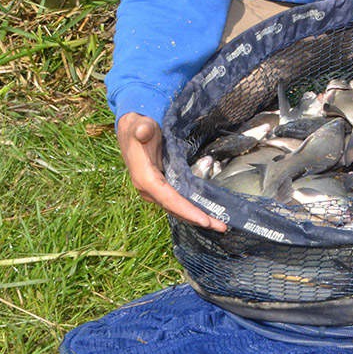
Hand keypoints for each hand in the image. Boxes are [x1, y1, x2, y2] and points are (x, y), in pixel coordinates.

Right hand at [115, 112, 227, 231]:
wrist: (130, 130)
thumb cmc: (137, 128)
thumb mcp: (139, 126)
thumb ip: (142, 129)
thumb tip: (144, 130)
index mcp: (145, 178)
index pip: (169, 199)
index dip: (187, 210)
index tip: (204, 220)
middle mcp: (149, 190)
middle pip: (176, 209)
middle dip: (198, 219)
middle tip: (222, 227)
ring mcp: (155, 191)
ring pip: (177, 208)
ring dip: (197, 217)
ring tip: (219, 224)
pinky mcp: (160, 188)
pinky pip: (177, 202)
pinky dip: (191, 209)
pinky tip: (206, 213)